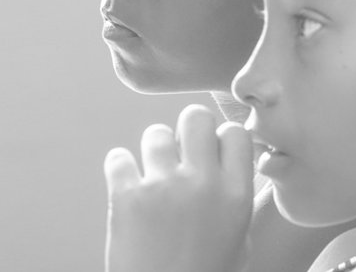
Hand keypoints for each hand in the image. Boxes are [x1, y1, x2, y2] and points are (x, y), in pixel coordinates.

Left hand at [104, 105, 255, 271]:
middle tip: (181, 154)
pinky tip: (127, 187)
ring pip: (155, 133)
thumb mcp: (238, 239)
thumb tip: (227, 163)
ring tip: (153, 177)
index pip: (235, 132)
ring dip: (153, 152)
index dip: (221, 139)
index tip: (212, 154)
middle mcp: (202, 184)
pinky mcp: (126, 196)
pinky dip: (120, 169)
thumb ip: (235, 196)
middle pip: (195, 116)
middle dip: (187, 130)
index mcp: (236, 195)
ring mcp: (162, 187)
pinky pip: (118, 157)